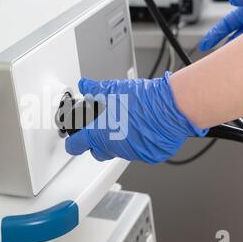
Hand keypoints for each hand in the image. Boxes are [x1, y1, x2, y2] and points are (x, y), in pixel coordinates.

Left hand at [65, 73, 207, 164]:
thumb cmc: (143, 100)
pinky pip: (138, 152)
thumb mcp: (113, 89)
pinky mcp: (148, 156)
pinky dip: (138, 143)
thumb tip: (85, 85)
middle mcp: (113, 147)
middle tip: (102, 129)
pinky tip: (143, 129)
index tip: (72, 141)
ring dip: (119, 140)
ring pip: (118, 151)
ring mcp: (131, 153)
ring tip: (127, 123)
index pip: (76, 145)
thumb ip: (95, 89)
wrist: (170, 108)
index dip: (72, 143)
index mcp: (99, 133)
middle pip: (97, 152)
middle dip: (96, 143)